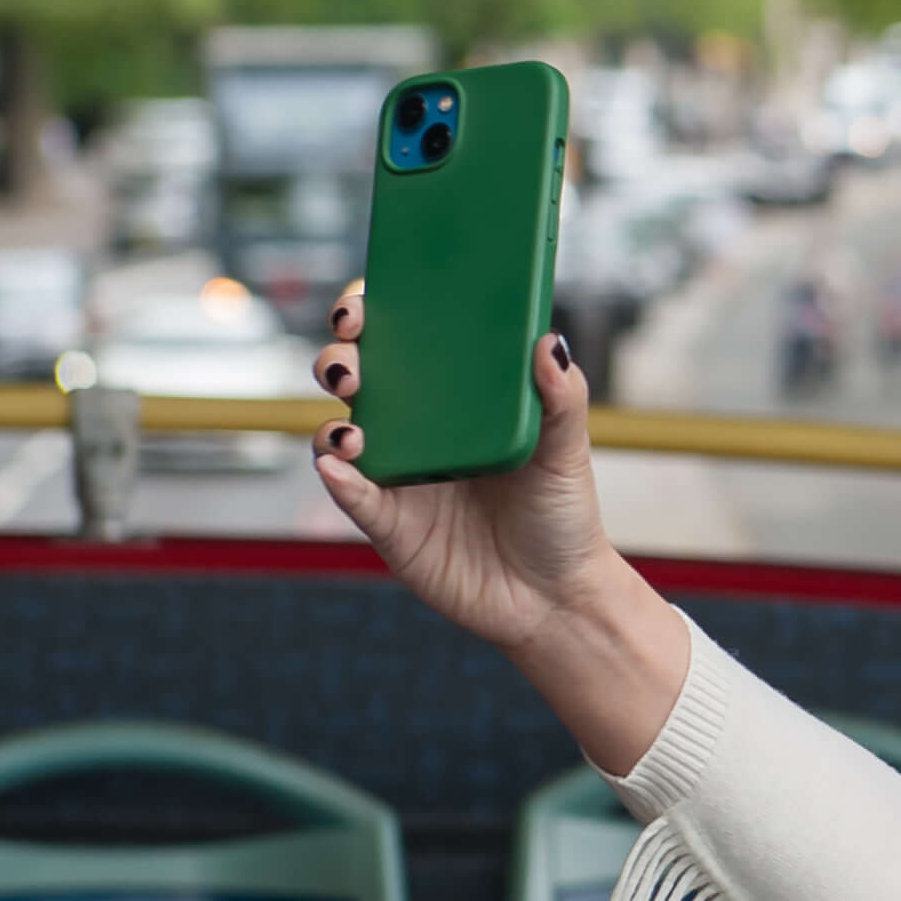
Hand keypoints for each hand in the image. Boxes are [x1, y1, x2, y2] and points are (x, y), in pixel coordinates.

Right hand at [309, 284, 617, 654]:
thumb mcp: (567, 454)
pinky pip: (351, 495)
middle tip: (351, 357)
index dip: (373, 319)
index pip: (404, 347)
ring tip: (355, 426)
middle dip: (339, 358)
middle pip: (357, 380)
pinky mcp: (388, 524)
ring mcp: (396, 477)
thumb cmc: (560, 518)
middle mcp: (416, 434)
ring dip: (333, 422)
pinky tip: (342, 466)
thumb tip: (549, 340)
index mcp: (454, 404)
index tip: (366, 303)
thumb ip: (561, 398)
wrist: (554, 597)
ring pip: (338, 434)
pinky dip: (339, 478)